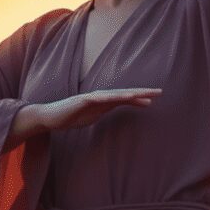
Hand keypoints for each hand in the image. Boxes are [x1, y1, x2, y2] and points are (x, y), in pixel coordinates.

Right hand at [38, 88, 162, 130]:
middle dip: (141, 92)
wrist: (51, 117)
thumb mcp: (94, 116)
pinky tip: (118, 97)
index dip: (140, 98)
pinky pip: (98, 99)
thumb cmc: (72, 117)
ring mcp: (92, 97)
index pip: (126, 99)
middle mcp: (100, 97)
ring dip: (129, 94)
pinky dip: (108, 97)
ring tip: (143, 94)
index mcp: (104, 102)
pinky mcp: (82, 100)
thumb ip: (107, 111)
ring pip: (114, 94)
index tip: (155, 99)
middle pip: (124, 93)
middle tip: (159, 92)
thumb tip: (118, 109)